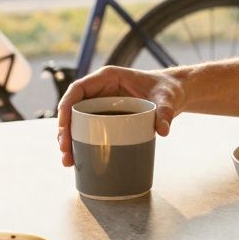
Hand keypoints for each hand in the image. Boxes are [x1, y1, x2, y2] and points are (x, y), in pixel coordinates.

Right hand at [56, 65, 184, 166]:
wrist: (175, 94)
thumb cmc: (168, 90)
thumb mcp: (167, 98)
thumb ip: (165, 111)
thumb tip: (162, 130)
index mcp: (108, 77)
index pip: (78, 89)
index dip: (66, 106)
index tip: (63, 126)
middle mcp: (100, 90)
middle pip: (73, 108)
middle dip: (64, 130)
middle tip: (65, 152)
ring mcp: (102, 104)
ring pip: (77, 121)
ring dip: (69, 140)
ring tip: (68, 161)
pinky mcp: (107, 117)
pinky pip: (88, 128)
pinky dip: (81, 143)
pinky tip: (78, 159)